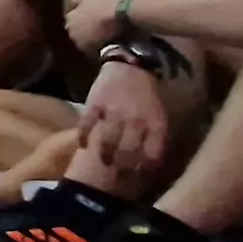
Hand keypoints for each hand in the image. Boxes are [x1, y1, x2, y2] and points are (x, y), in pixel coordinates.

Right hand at [79, 58, 171, 181]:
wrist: (131, 67)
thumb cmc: (146, 95)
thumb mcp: (158, 116)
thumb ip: (155, 137)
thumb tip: (149, 161)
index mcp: (154, 124)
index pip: (152, 155)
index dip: (145, 168)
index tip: (139, 174)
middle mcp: (135, 121)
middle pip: (128, 153)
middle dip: (122, 167)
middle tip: (117, 174)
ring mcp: (113, 113)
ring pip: (107, 143)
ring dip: (104, 155)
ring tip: (102, 161)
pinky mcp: (95, 105)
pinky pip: (86, 127)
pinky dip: (83, 138)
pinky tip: (83, 145)